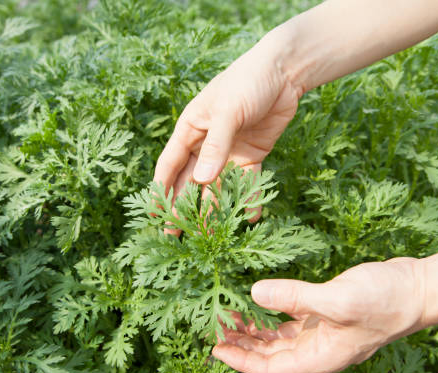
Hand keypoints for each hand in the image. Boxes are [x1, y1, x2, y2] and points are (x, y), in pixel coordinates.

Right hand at [153, 34, 302, 226]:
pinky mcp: (252, 157)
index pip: (170, 165)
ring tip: (210, 234)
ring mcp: (229, 153)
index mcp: (190, 130)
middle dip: (181, 208)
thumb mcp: (227, 111)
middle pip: (189, 182)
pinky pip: (246, 183)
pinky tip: (248, 217)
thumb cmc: (246, 81)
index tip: (153, 214)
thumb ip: (216, 146)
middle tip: (173, 235)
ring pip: (217, 187)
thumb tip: (202, 180)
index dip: (160, 190)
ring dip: (213, 209)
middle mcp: (206, 145)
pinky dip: (247, 199)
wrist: (284, 72)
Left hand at [212, 258, 426, 372]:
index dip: (241, 360)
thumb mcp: (337, 299)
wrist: (417, 288)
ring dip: (254, 329)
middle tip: (215, 326)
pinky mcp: (325, 313)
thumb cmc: (385, 301)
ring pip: (278, 338)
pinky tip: (258, 301)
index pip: (270, 369)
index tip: (215, 348)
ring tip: (229, 313)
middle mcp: (317, 349)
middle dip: (241, 343)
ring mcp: (321, 332)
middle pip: (269, 354)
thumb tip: (254, 293)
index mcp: (320, 357)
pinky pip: (290, 319)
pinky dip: (272, 313)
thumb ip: (295, 297)